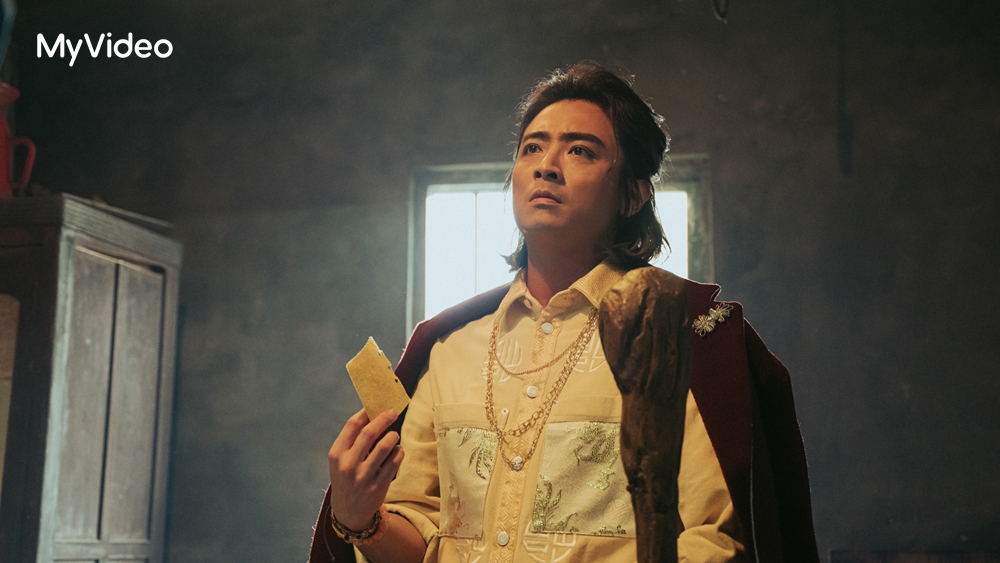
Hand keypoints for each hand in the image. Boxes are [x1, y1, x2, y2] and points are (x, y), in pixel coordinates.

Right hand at [328, 408, 404, 530]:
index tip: (375, 406)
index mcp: (337, 454)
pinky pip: (394, 462)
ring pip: (384, 446)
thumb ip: (352, 440)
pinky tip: (397, 451)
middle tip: (393, 412)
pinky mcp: (378, 486)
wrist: (348, 512)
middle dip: (383, 419)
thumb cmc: (346, 478)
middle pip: (369, 433)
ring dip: (393, 436)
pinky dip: (398, 452)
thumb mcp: (341, 460)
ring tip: (394, 435)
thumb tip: (372, 414)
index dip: (365, 412)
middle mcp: (348, 465)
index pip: (352, 425)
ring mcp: (363, 477)